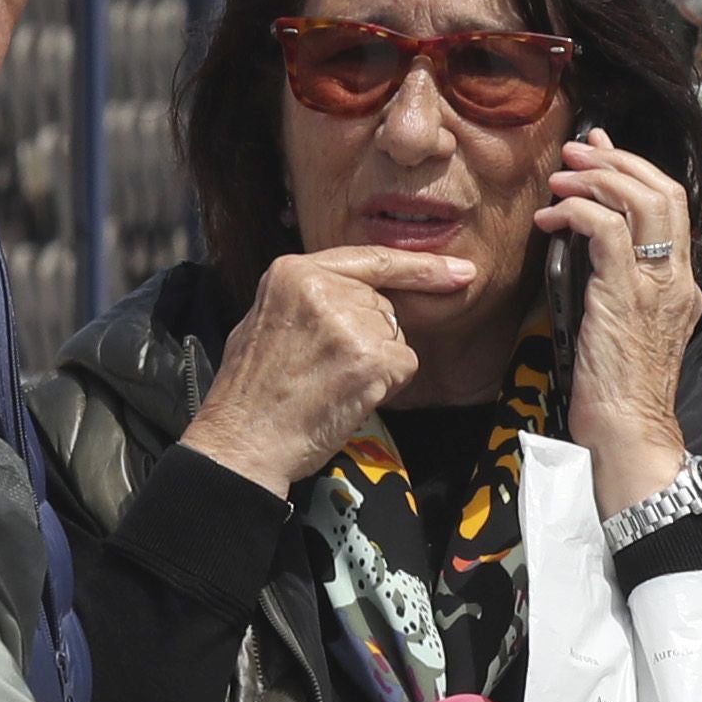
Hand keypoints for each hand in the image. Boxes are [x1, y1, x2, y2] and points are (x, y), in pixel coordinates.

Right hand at [180, 245, 479, 495]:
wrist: (242, 442)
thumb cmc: (253, 393)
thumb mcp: (267, 319)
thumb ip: (312, 297)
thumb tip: (363, 294)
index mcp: (293, 271)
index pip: (371, 260)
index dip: (420, 266)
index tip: (459, 269)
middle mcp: (322, 287)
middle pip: (383, 306)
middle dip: (369, 339)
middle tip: (324, 370)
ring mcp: (348, 321)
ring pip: (395, 336)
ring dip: (375, 365)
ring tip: (329, 384)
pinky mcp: (370, 358)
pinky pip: (405, 365)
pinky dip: (386, 386)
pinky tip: (347, 397)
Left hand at [541, 128, 701, 505]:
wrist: (629, 432)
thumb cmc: (619, 391)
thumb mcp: (627, 326)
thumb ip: (619, 285)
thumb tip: (588, 246)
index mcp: (680, 284)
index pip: (672, 207)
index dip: (637, 170)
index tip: (602, 153)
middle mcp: (675, 278)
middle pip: (663, 192)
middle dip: (617, 162)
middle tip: (577, 153)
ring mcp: (654, 286)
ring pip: (640, 202)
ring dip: (595, 179)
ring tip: (560, 178)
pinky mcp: (624, 295)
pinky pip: (606, 231)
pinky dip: (576, 213)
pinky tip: (550, 219)